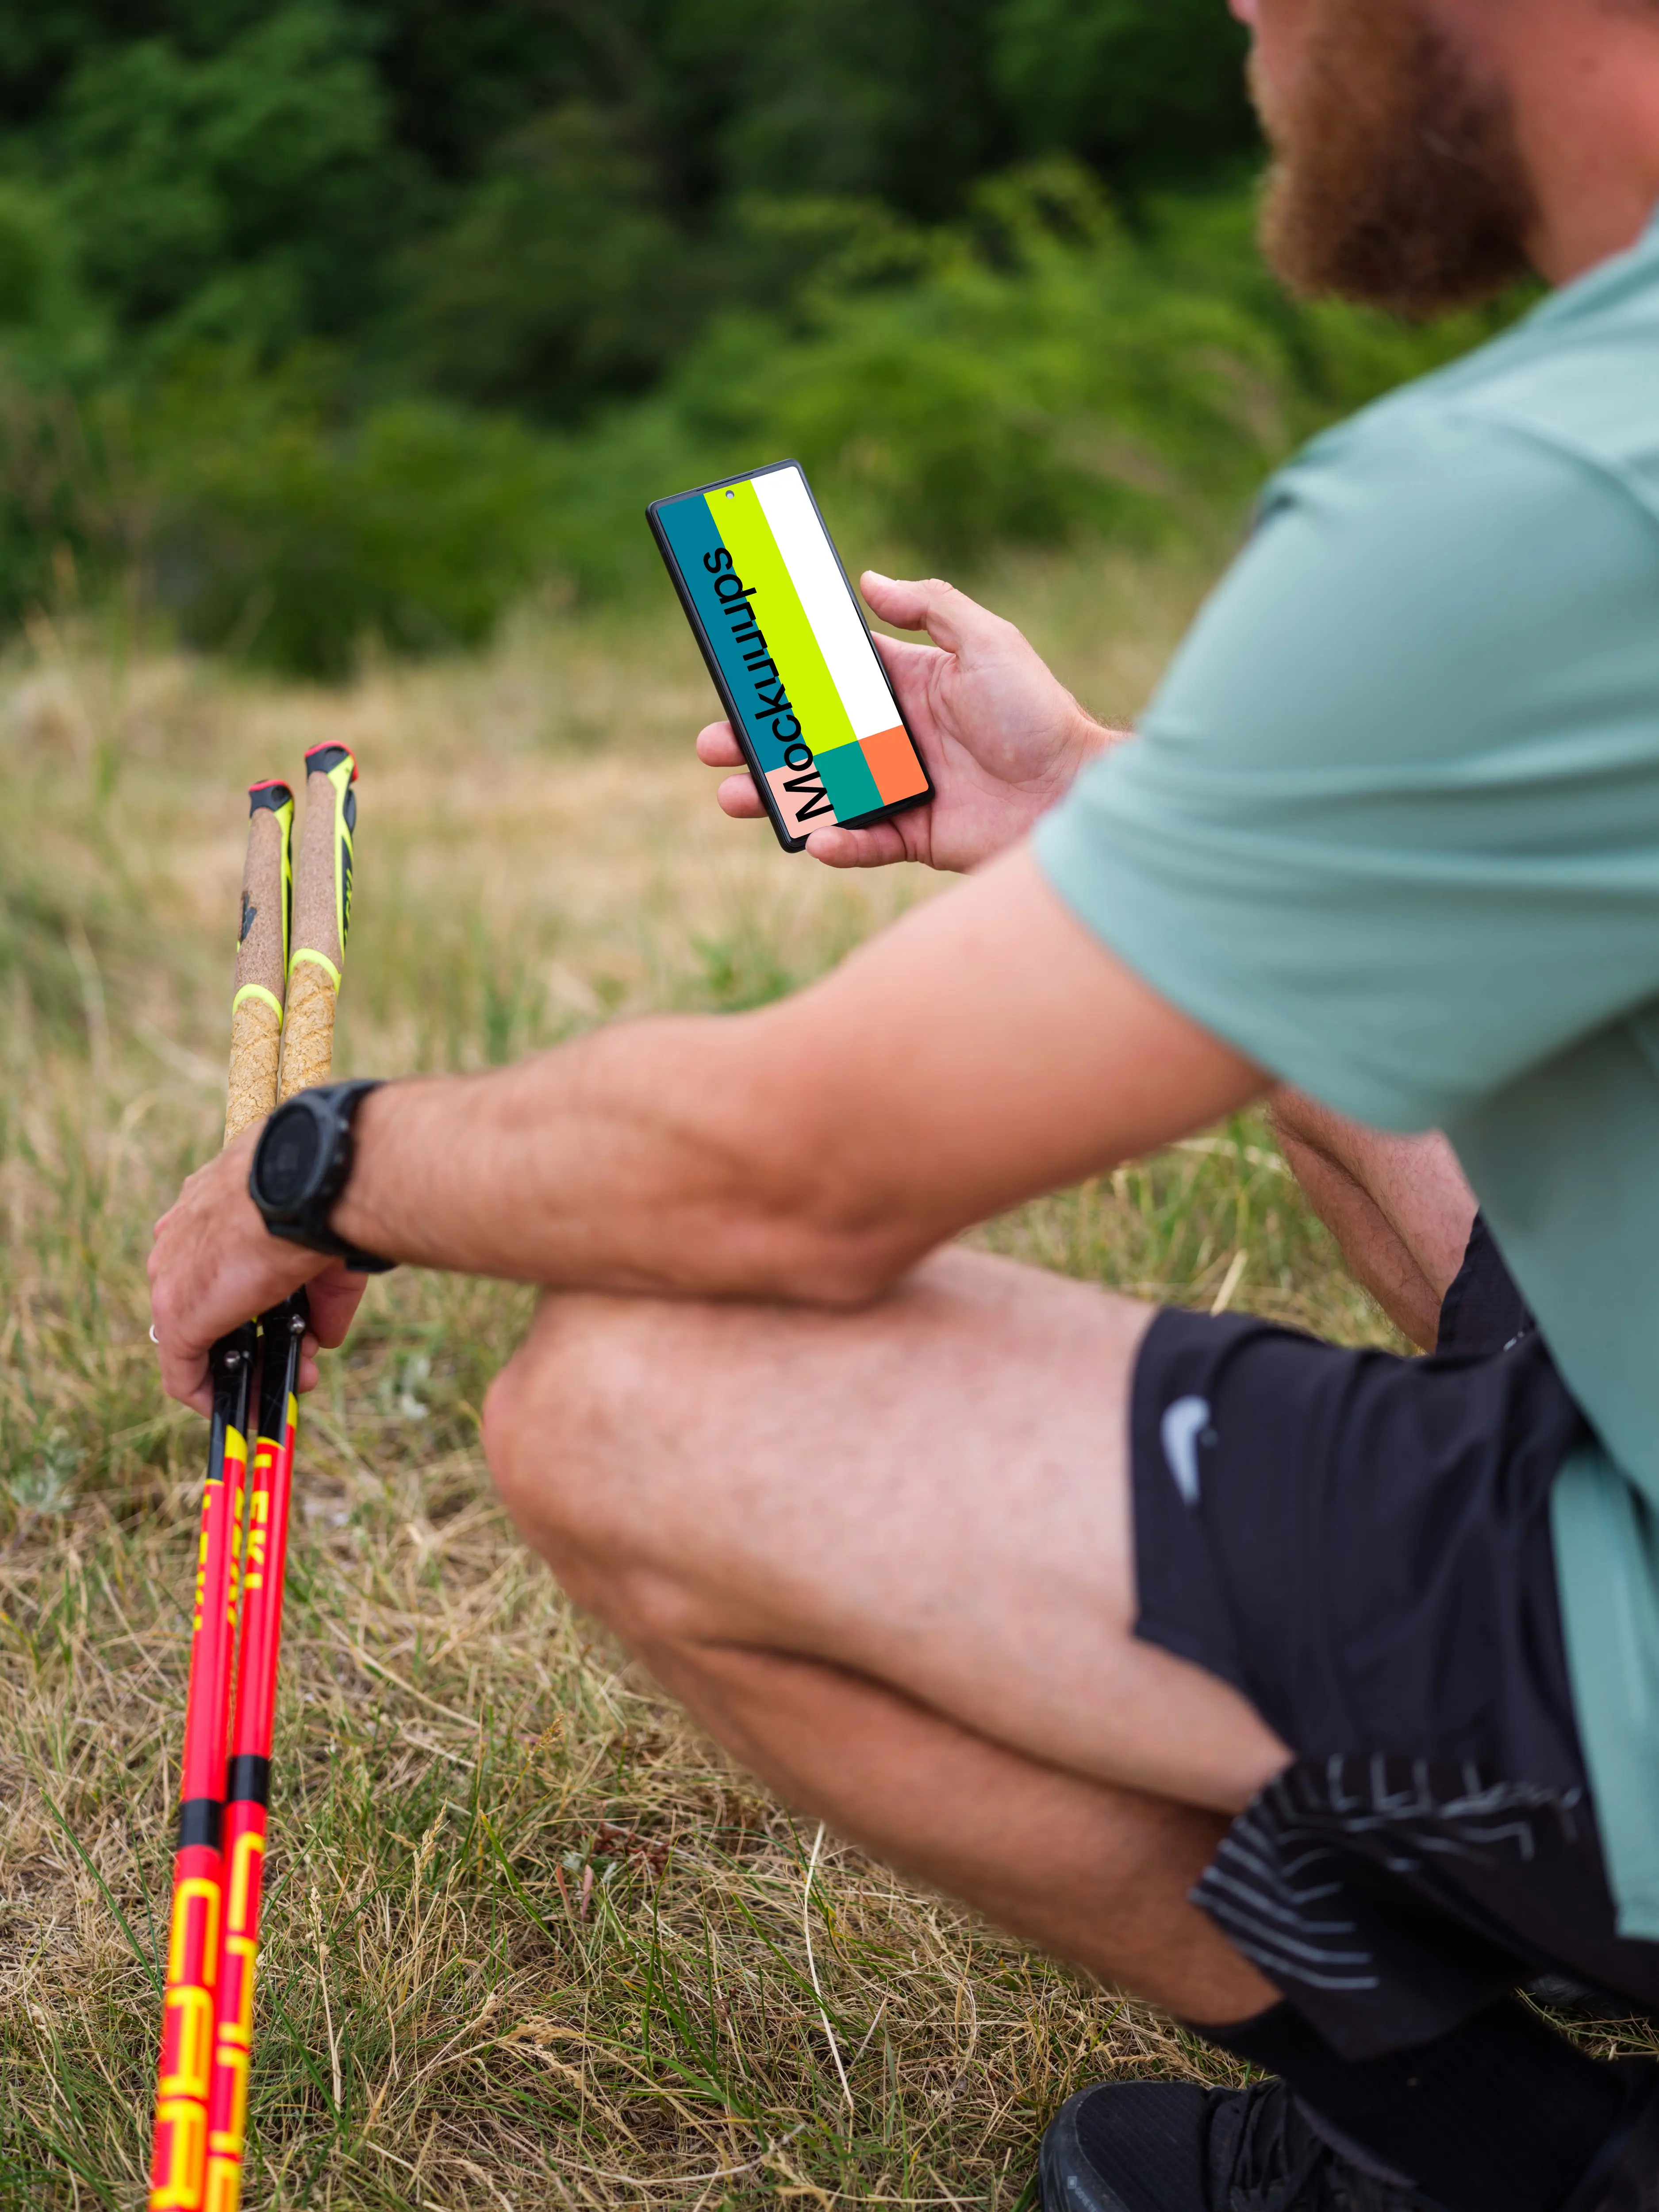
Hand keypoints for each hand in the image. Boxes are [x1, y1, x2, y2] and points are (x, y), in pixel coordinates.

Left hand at [148, 1124, 371, 1416]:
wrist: (305, 1181)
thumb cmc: (320, 1198)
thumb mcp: (324, 1249)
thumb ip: (322, 1298)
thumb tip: (327, 1338)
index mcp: (210, 1207)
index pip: (217, 1264)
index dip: (255, 1303)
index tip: (288, 1321)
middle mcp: (180, 1239)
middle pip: (210, 1305)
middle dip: (257, 1339)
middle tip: (301, 1359)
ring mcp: (171, 1277)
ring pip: (199, 1337)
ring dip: (245, 1368)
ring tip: (293, 1382)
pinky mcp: (176, 1315)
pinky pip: (182, 1370)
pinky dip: (211, 1396)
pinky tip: (244, 1412)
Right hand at [696, 572, 1117, 871]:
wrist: (1075, 791)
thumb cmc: (1036, 713)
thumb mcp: (987, 641)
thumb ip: (930, 607)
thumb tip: (867, 580)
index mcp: (908, 686)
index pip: (831, 677)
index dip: (785, 676)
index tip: (740, 671)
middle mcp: (897, 737)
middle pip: (811, 738)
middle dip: (759, 741)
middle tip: (712, 743)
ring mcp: (902, 789)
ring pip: (823, 793)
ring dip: (776, 795)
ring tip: (732, 796)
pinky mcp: (915, 837)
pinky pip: (863, 843)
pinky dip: (837, 843)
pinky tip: (813, 839)